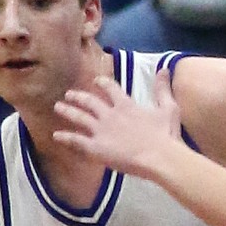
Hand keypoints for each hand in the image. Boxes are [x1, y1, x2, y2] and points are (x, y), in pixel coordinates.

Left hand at [53, 67, 181, 174]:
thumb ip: (162, 89)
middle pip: (89, 102)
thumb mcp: (168, 108)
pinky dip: (66, 137)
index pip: (110, 88)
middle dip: (78, 97)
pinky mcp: (96, 148)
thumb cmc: (166, 135)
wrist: (159, 157)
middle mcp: (110, 115)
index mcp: (126, 105)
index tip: (96, 80)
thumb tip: (163, 69)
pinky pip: (77, 141)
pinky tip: (56, 135)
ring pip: (79, 118)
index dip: (102, 83)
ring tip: (58, 107)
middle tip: (69, 94)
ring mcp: (101, 131)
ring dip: (68, 111)